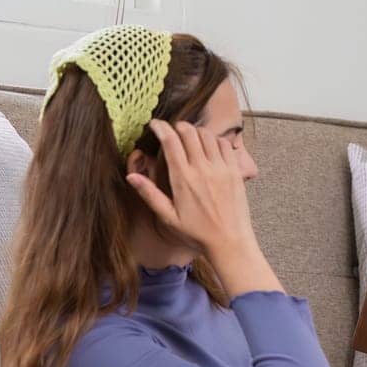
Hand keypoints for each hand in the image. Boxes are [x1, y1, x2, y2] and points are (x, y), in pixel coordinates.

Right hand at [126, 119, 257, 259]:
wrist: (230, 242)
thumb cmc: (197, 233)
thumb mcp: (168, 217)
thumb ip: (150, 194)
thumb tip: (131, 175)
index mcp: (183, 179)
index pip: (170, 141)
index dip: (160, 127)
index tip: (154, 124)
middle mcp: (203, 170)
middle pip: (189, 132)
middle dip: (178, 126)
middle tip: (173, 131)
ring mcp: (221, 169)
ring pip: (207, 135)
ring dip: (196, 132)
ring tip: (190, 138)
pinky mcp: (235, 172)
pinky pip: (225, 145)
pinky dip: (215, 140)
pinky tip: (209, 148)